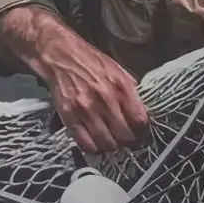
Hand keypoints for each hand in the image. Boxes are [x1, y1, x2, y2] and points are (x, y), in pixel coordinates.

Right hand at [0, 7, 148, 153]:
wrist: (60, 55)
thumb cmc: (90, 61)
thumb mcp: (118, 70)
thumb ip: (131, 91)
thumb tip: (142, 112)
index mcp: (121, 87)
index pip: (140, 120)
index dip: (143, 131)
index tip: (141, 134)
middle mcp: (105, 100)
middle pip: (125, 136)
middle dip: (129, 142)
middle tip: (128, 141)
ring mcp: (86, 110)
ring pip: (107, 144)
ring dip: (112, 146)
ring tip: (112, 142)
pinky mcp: (70, 117)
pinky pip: (86, 144)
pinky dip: (94, 148)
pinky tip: (96, 143)